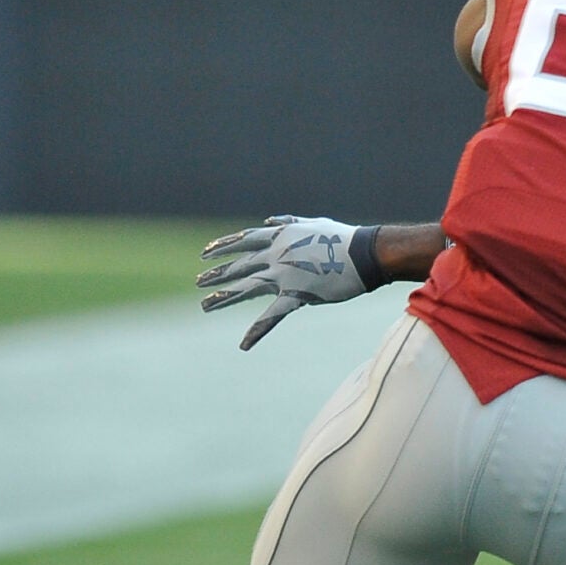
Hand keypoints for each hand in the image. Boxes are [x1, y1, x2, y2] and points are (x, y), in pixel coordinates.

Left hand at [198, 216, 371, 349]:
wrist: (365, 253)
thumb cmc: (343, 238)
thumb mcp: (314, 223)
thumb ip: (289, 222)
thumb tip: (271, 220)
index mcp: (280, 236)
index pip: (244, 241)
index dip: (223, 247)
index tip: (205, 254)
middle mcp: (276, 254)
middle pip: (239, 265)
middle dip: (217, 274)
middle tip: (200, 282)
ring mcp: (283, 275)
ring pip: (246, 287)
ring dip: (223, 297)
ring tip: (205, 305)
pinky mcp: (296, 294)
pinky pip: (272, 315)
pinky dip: (258, 331)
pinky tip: (244, 344)